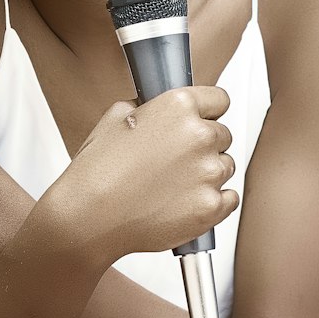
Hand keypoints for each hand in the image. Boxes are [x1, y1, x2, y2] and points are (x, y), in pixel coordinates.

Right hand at [51, 85, 237, 264]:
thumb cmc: (97, 170)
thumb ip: (150, 108)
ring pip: (225, 167)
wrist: (89, 217)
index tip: (200, 121)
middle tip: (174, 161)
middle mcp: (199, 135)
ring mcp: (209, 173)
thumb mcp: (115, 118)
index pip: (219, 100)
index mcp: (178, 106)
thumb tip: (162, 112)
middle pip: (223, 135)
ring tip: (172, 185)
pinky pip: (229, 198)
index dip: (207, 112)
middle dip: (203, 146)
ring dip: (207, 173)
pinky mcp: (212, 206)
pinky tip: (184, 202)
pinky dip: (212, 201)